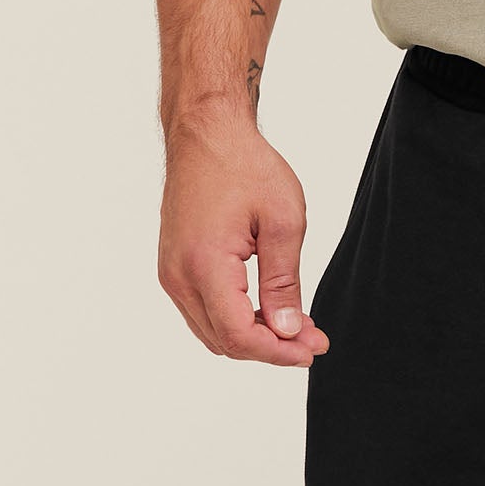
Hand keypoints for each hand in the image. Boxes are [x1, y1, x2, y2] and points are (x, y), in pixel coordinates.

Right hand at [158, 111, 331, 366]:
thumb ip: (283, 281)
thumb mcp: (282, 219)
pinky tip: (266, 310)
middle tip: (312, 340)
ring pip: (212, 330)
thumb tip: (286, 330)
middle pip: (224, 340)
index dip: (277, 352)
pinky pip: (203, 311)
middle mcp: (178, 276)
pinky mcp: (174, 266)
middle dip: (270, 348)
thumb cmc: (245, 165)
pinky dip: (235, 319)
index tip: (312, 350)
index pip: (238, 335)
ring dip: (253, 336)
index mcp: (203, 265)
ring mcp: (172, 273)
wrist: (207, 133)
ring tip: (296, 327)